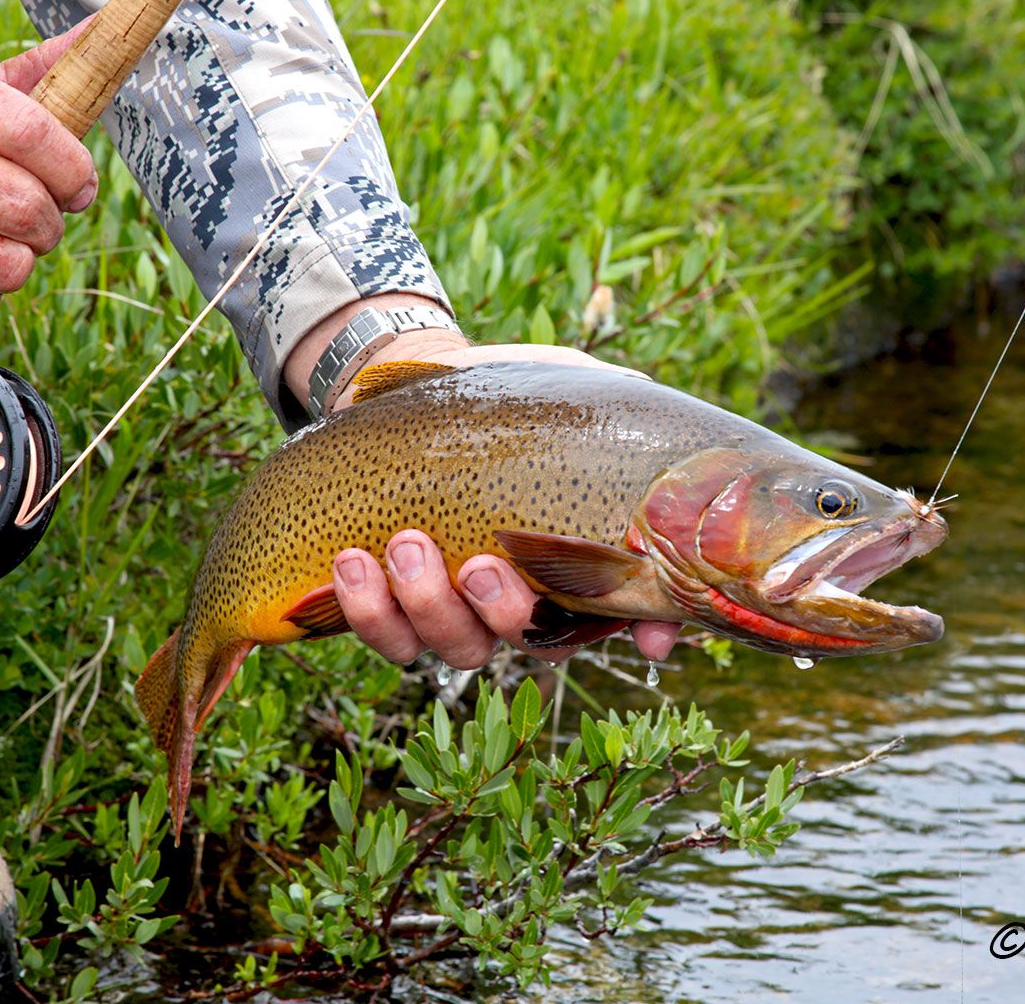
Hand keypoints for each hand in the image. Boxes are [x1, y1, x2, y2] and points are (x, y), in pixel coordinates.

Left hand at [325, 335, 679, 668]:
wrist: (409, 380)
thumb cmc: (505, 390)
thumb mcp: (571, 385)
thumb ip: (622, 411)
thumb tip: (670, 446)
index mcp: (569, 556)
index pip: (619, 607)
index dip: (638, 630)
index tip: (644, 637)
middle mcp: (517, 594)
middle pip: (528, 638)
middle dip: (504, 610)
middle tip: (480, 565)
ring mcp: (453, 604)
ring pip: (457, 644)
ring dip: (427, 605)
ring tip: (405, 546)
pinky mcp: (389, 599)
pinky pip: (386, 634)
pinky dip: (368, 610)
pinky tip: (354, 563)